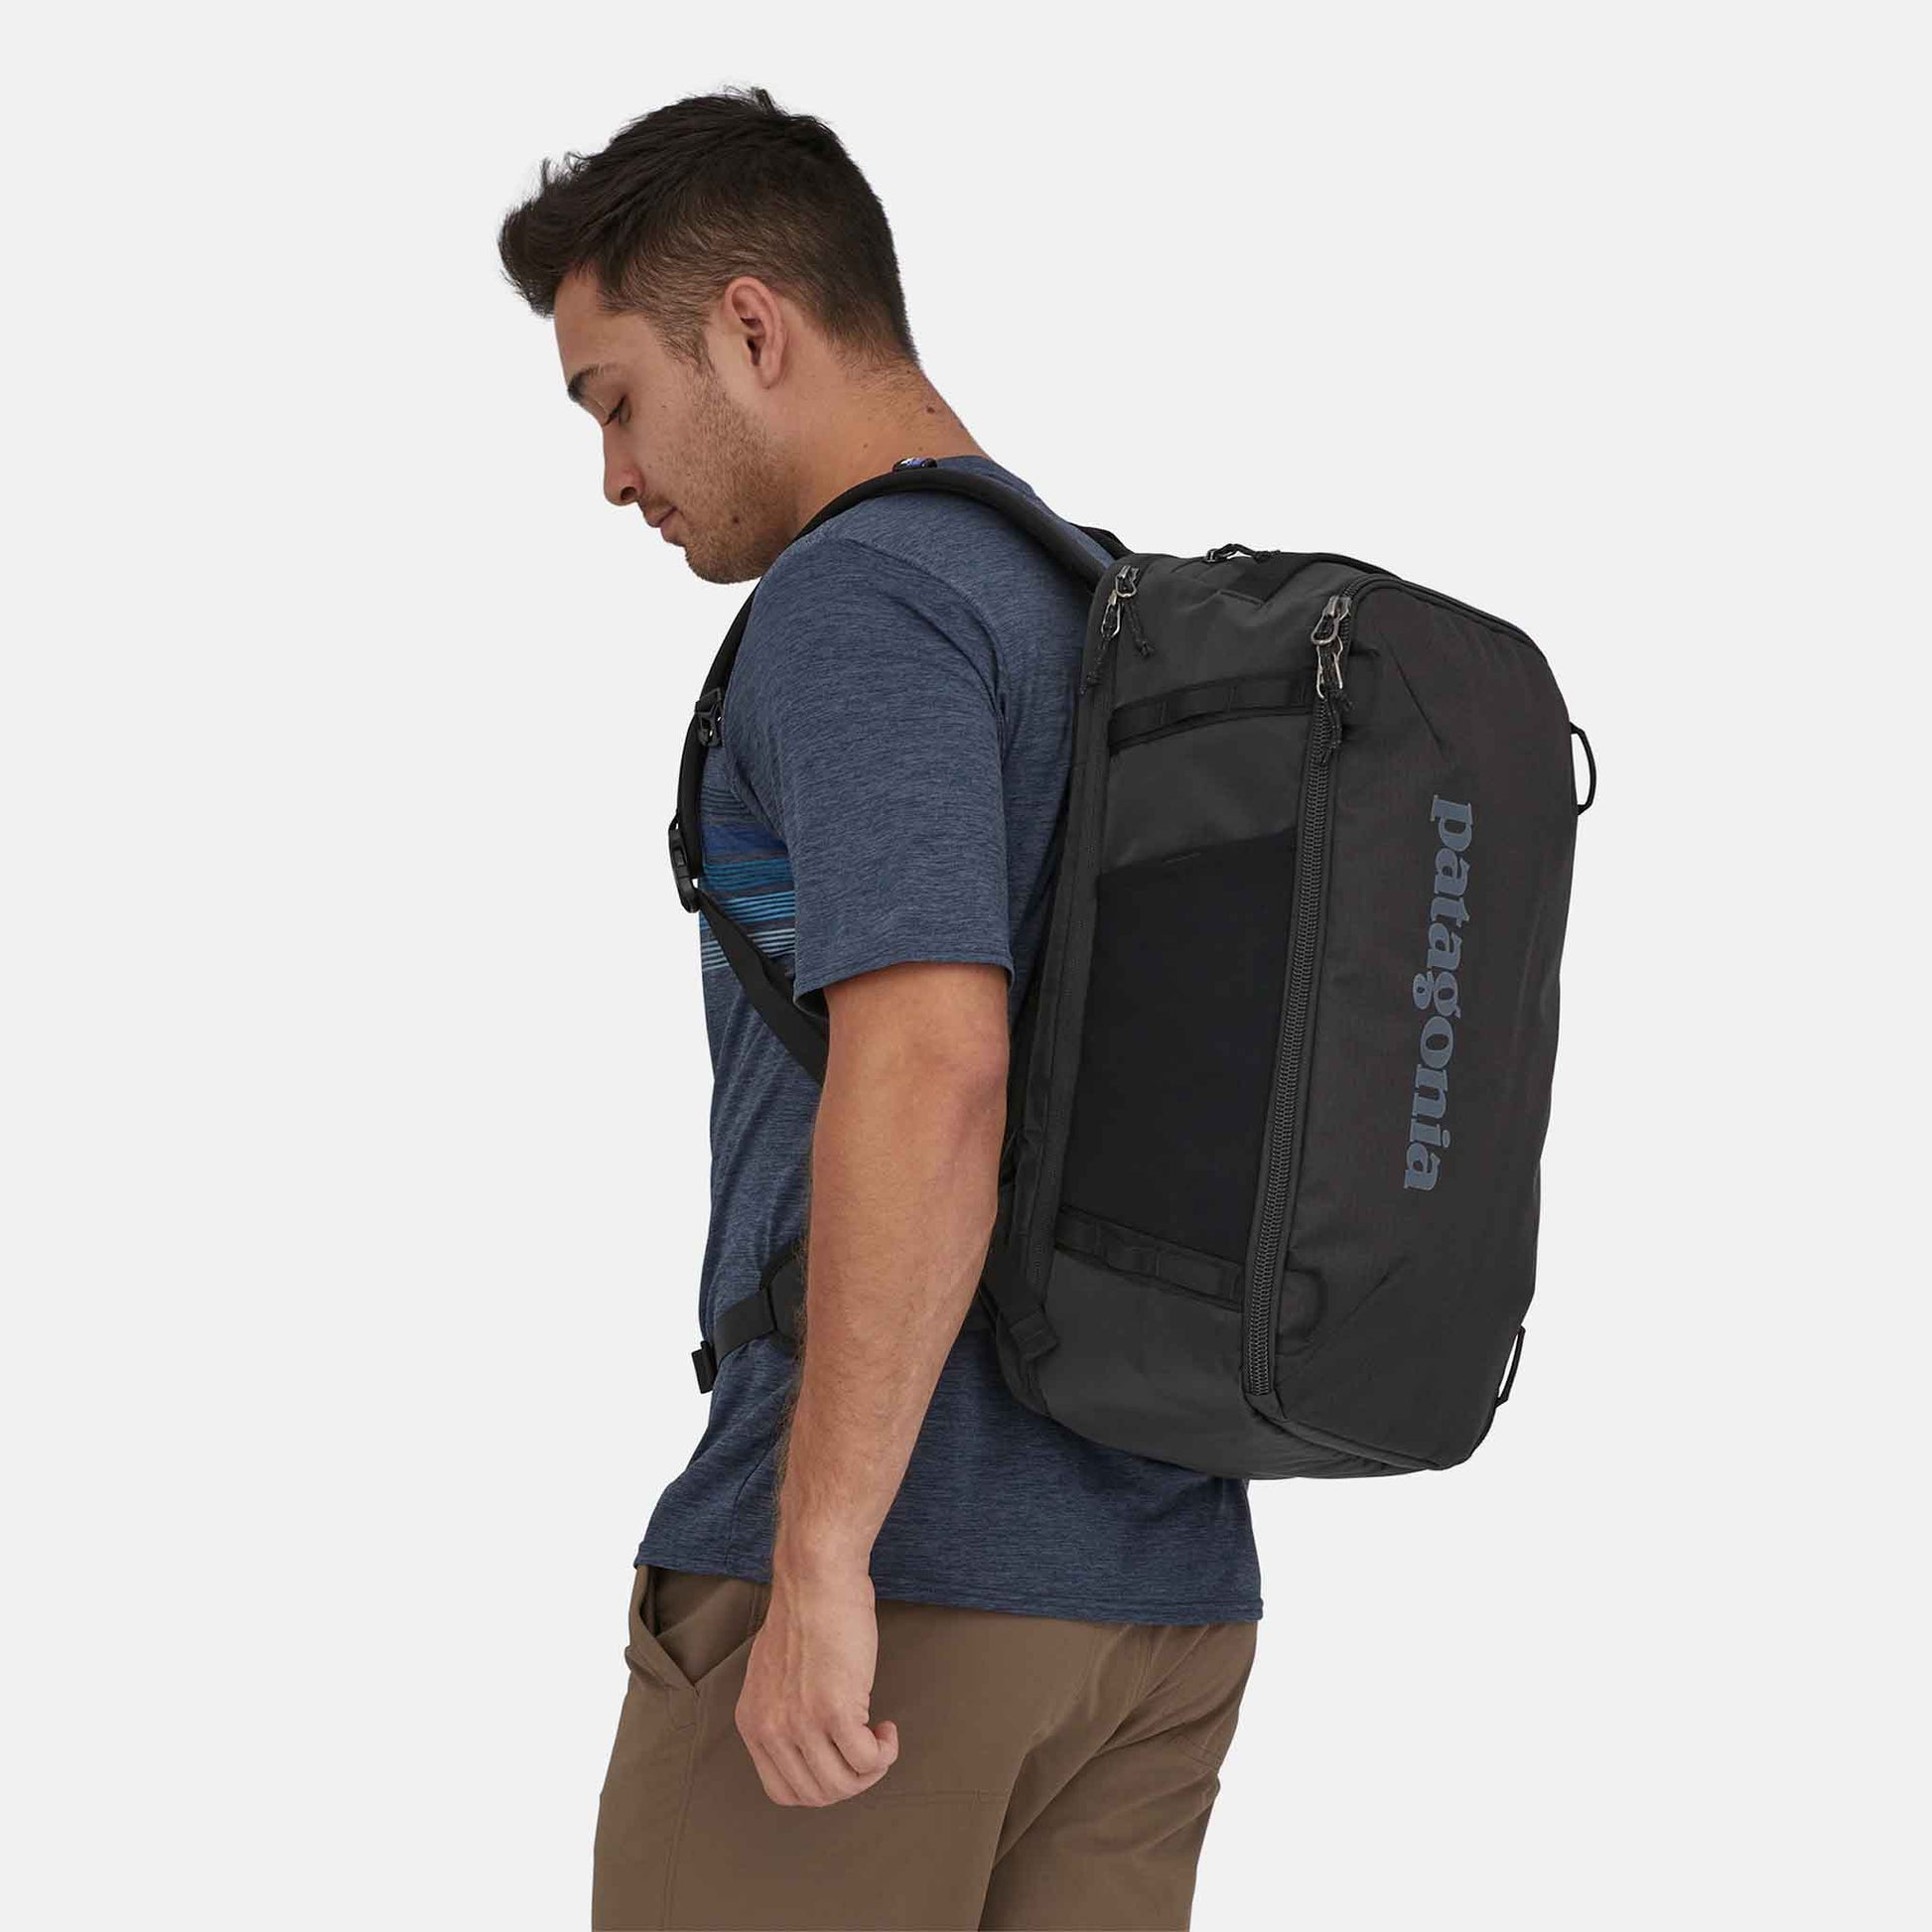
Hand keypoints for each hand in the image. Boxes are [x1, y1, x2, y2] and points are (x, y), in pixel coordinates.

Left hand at [736, 1557, 900, 1806]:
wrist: (817, 1577)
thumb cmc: (806, 1613)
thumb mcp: (773, 1674)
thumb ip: (783, 1710)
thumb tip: (810, 1740)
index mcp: (753, 1722)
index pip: (782, 1790)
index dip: (819, 1786)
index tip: (839, 1761)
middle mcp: (772, 1730)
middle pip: (816, 1794)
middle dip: (850, 1782)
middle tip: (867, 1752)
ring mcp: (802, 1723)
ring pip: (844, 1784)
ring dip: (871, 1769)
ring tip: (879, 1738)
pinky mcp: (835, 1710)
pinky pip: (867, 1760)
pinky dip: (885, 1752)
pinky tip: (888, 1728)